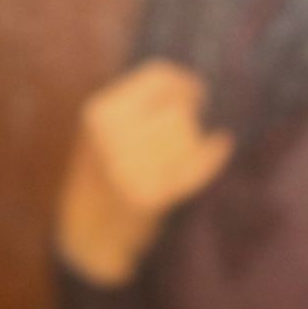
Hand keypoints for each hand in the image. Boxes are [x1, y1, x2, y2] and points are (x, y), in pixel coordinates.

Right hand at [55, 59, 235, 285]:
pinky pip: (195, 166)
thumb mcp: (106, 127)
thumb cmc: (103, 172)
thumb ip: (141, 102)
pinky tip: (220, 146)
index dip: (185, 84)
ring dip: (191, 144)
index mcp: (100, 112)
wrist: (87, 231)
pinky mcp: (149, 197)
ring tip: (172, 159)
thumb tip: (193, 85)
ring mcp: (128, 168)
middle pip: (178, 111)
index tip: (196, 93)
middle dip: (185, 121)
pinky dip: (212, 156)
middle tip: (176, 137)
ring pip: (187, 137)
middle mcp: (111, 137)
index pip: (159, 78)